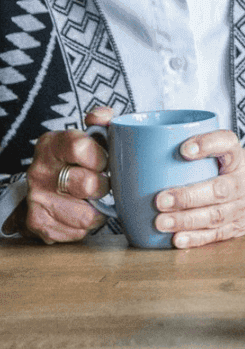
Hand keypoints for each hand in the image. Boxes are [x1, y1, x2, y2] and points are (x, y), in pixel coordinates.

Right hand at [23, 106, 113, 243]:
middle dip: (103, 186)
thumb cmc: (79, 157)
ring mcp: (36, 198)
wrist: (50, 181)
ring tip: (95, 199)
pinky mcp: (38, 223)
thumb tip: (104, 117)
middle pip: (87, 185)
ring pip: (85, 215)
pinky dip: (87, 226)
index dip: (100, 157)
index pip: (80, 148)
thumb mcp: (89, 133)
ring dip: (98, 210)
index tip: (104, 162)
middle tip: (103, 183)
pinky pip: (77, 232)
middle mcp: (39, 171)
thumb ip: (101, 120)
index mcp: (51, 144)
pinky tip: (84, 212)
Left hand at [152, 129, 244, 247]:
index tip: (184, 149)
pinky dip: (196, 238)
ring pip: (216, 215)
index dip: (209, 145)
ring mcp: (241, 207)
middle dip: (189, 196)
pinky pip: (215, 235)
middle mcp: (243, 181)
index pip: (228, 144)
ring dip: (187, 220)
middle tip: (160, 200)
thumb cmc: (231, 174)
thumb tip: (142, 158)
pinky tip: (177, 239)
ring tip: (161, 222)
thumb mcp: (224, 156)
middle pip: (220, 189)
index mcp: (237, 158)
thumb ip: (196, 156)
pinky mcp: (236, 228)